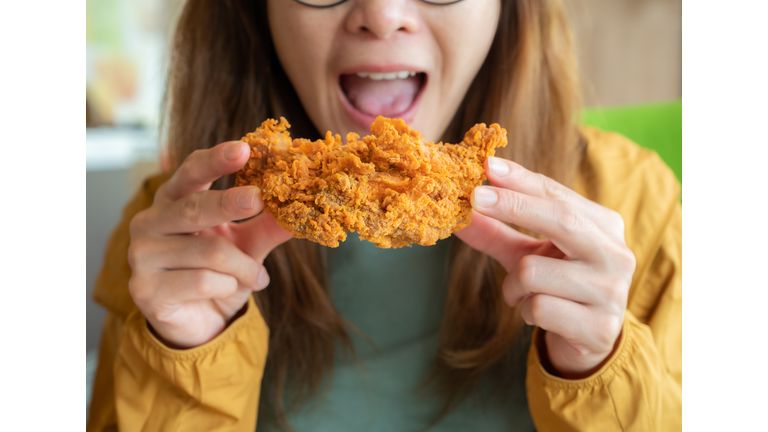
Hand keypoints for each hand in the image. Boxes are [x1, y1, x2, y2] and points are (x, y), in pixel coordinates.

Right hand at [127, 141, 291, 348]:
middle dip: (229, 203)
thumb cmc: (219, 274)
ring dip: (243, 266)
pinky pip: (201, 280)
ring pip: (208, 251)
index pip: (191, 171)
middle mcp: (150, 222)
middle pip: (194, 207)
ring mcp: (142, 256)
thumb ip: (267, 226)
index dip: (216, 159)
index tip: (244, 148)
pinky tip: (230, 290)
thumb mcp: (247, 246)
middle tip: (259, 199)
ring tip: (257, 277)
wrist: (199, 323)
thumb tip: (298, 209)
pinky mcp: (145, 289)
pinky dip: (228, 286)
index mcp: (173, 200)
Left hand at [455, 157, 635, 377]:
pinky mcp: (599, 327)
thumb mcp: (526, 254)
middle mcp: (615, 254)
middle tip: (475, 200)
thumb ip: (496, 231)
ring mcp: (612, 291)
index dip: (521, 181)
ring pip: (534, 272)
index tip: (487, 167)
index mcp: (604, 226)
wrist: (587, 341)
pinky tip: (538, 315)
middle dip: (513, 206)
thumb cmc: (556, 286)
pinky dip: (525, 311)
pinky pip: (538, 308)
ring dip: (513, 285)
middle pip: (560, 218)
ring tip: (522, 294)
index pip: (558, 195)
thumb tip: (459, 211)